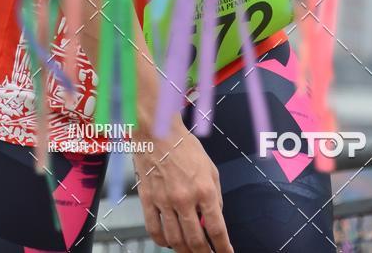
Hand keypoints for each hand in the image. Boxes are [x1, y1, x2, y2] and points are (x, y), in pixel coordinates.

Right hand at [133, 118, 232, 252]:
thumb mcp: (210, 167)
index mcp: (204, 189)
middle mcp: (185, 198)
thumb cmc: (184, 146)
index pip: (217, 229)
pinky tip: (169, 242)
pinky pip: (154, 230)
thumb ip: (216, 194)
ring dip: (184, 251)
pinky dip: (163, 242)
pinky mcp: (148, 200)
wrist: (157, 131)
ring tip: (190, 252)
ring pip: (175, 240)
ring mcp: (165, 201)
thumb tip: (216, 216)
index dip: (223, 248)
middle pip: (196, 241)